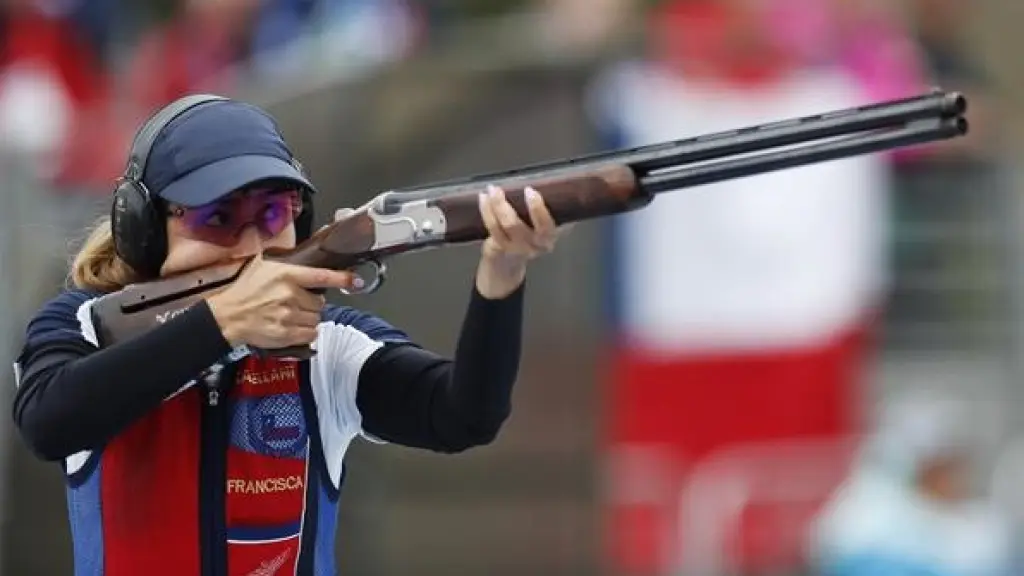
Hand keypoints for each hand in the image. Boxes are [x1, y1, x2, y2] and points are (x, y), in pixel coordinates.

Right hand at [206, 252, 357, 348]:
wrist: (227, 315)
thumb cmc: (244, 289)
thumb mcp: (263, 265)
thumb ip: (286, 260)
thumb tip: (308, 249)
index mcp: (287, 274)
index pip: (322, 276)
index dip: (342, 278)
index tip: (356, 280)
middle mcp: (290, 294)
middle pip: (320, 303)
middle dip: (312, 303)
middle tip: (295, 302)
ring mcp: (288, 315)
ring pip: (316, 319)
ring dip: (308, 318)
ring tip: (290, 314)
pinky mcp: (286, 333)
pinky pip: (310, 334)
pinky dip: (305, 332)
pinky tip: (292, 326)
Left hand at [476, 184, 560, 298]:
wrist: (514, 259)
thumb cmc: (534, 233)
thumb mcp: (546, 225)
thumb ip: (552, 209)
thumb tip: (556, 187)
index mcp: (548, 238)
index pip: (545, 225)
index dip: (537, 208)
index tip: (529, 190)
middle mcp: (531, 246)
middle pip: (514, 226)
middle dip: (503, 206)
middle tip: (497, 189)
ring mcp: (512, 248)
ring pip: (498, 226)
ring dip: (492, 206)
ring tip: (490, 189)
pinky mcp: (498, 247)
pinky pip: (490, 227)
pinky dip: (486, 211)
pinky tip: (483, 198)